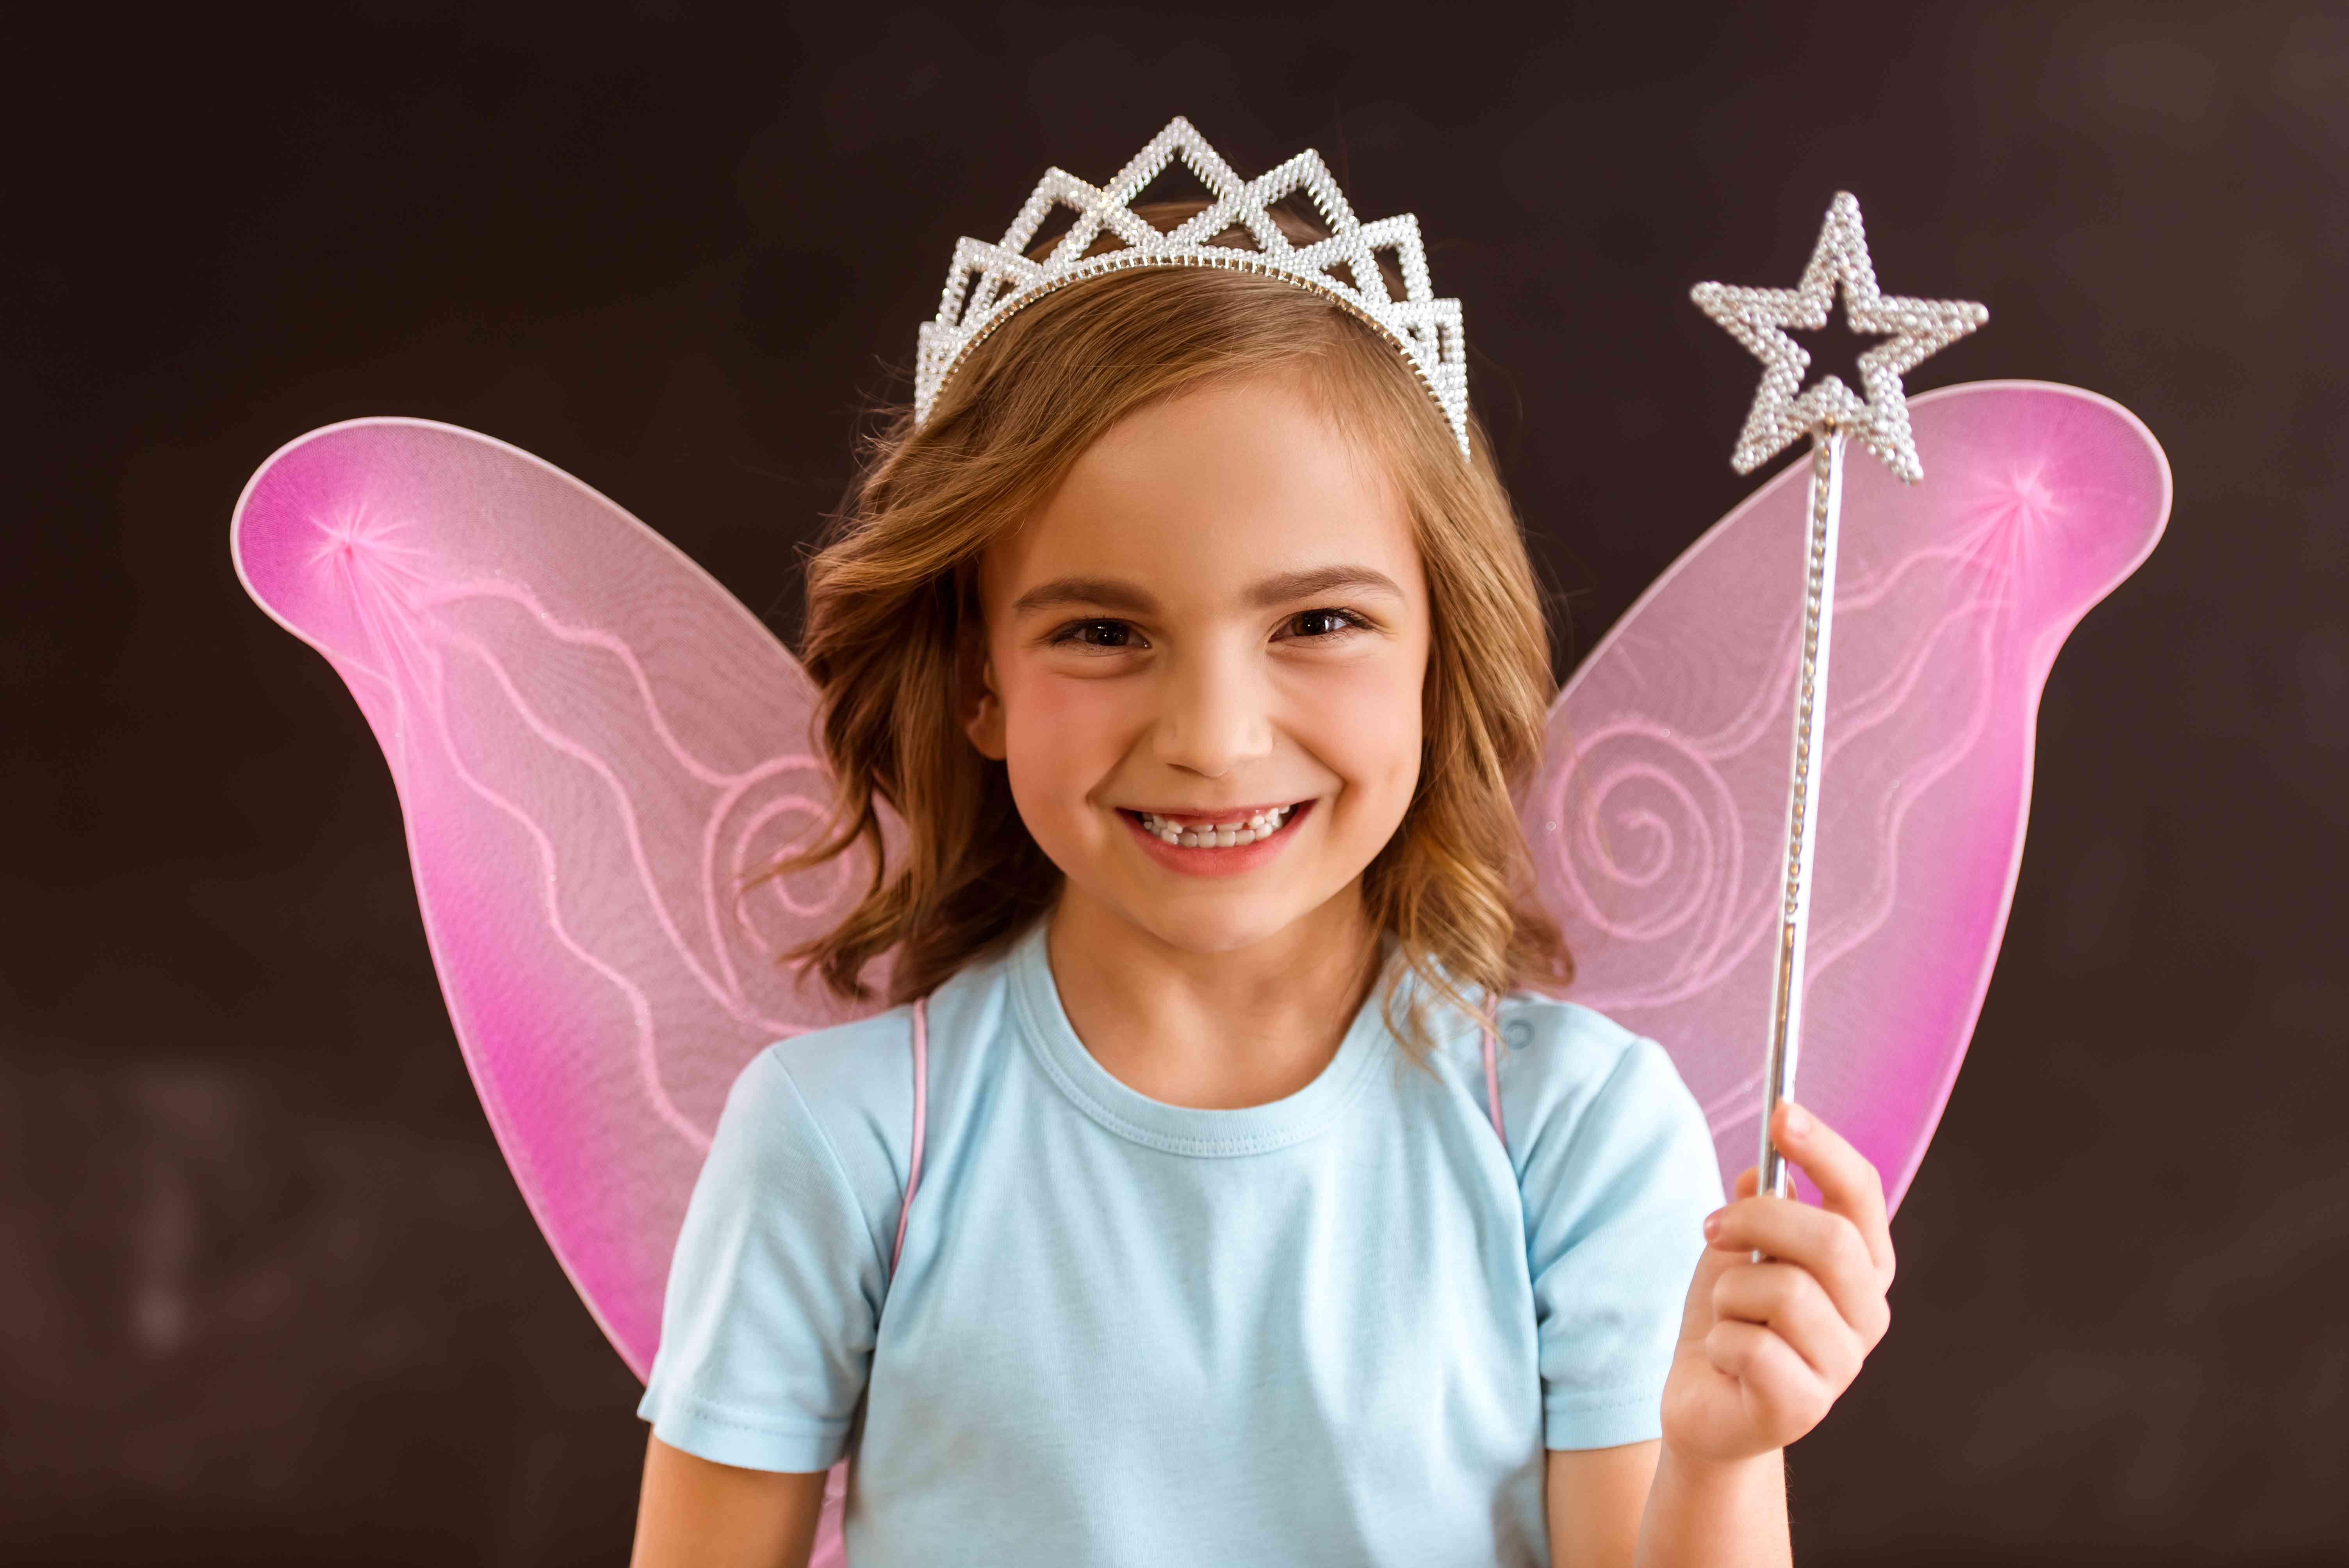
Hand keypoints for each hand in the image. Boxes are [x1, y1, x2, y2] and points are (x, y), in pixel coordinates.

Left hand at [1658, 1099, 1895, 1468]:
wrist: (1704, 1403)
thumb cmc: (1730, 1317)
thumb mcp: (1735, 1248)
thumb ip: (1756, 1208)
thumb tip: (1761, 1173)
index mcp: (1860, 1265)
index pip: (1862, 1193)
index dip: (1825, 1149)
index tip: (1782, 1113)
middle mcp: (1866, 1312)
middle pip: (1829, 1238)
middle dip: (1757, 1220)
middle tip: (1712, 1227)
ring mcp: (1842, 1364)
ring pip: (1782, 1290)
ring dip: (1730, 1291)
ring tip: (1727, 1313)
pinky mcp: (1805, 1406)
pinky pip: (1752, 1347)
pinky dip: (1720, 1341)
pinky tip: (1724, 1356)